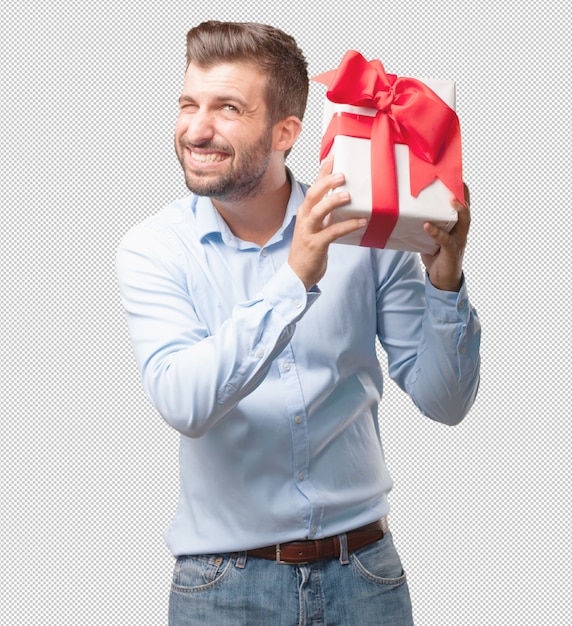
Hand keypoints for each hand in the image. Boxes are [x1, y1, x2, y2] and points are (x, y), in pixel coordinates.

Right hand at [289, 156, 366, 289]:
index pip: (314, 186)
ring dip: (333, 201)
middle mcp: (304, 219)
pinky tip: (361, 221)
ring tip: (348, 195)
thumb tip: (344, 197)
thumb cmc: (310, 249)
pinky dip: (347, 226)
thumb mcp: (317, 226)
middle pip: (312, 195)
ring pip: (318, 211)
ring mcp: (308, 232)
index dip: (323, 171)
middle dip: (326, 183)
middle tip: (342, 174)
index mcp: (305, 211)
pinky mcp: (315, 245)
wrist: (298, 274)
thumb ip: (327, 212)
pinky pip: (332, 232)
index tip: (334, 155)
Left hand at [420, 183, 470, 291]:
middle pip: (467, 209)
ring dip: (459, 209)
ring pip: (464, 221)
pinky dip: (436, 232)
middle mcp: (461, 231)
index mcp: (457, 225)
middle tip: (457, 180)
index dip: (462, 190)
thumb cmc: (436, 256)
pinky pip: (446, 240)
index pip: (463, 204)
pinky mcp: (452, 252)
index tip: (456, 175)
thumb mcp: (431, 236)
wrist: (443, 280)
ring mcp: (459, 241)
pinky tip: (427, 225)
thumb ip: (426, 223)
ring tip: (451, 198)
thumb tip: (408, 210)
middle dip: (464, 194)